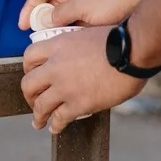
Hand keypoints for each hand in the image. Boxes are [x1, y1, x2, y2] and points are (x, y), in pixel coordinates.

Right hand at [16, 0, 151, 30]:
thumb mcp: (83, 7)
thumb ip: (61, 14)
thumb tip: (46, 22)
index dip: (30, 6)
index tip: (24, 23)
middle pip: (52, 2)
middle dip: (44, 19)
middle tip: (37, 36)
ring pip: (65, 13)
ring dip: (59, 26)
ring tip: (53, 41)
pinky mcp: (99, 9)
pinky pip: (78, 19)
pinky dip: (73, 29)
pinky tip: (71, 41)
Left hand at [20, 25, 145, 132]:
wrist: (132, 51)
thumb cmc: (118, 38)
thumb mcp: (88, 32)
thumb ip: (76, 45)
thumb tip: (78, 53)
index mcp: (59, 45)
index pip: (30, 56)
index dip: (29, 68)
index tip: (33, 75)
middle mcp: (56, 66)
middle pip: (29, 84)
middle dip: (29, 95)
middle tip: (33, 100)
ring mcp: (65, 87)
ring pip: (40, 105)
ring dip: (38, 115)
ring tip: (38, 121)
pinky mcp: (78, 103)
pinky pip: (59, 118)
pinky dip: (55, 125)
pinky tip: (55, 128)